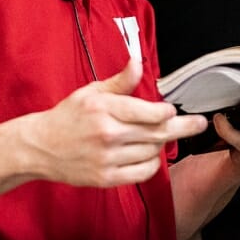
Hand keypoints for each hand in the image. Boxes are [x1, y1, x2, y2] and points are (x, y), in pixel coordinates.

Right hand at [26, 58, 207, 186]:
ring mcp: (107, 158)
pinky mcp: (106, 177)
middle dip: (182, 127)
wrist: (40, 147)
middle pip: (156, 133)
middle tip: (198, 123)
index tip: (172, 109)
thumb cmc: (67, 117)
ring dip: (161, 144)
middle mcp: (108, 134)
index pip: (148, 112)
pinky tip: (150, 154)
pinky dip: (152, 164)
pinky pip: (142, 172)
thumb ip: (120, 81)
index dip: (166, 112)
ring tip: (160, 136)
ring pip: (152, 152)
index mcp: (104, 109)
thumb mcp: (92, 91)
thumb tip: (138, 62)